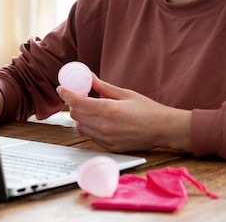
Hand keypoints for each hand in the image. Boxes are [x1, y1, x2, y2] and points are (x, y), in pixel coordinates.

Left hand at [56, 74, 191, 153]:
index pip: (77, 102)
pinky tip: (102, 120)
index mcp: (108, 110)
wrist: (163, 130)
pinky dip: (91, 127)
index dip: (66, 94)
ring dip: (82, 117)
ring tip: (94, 109)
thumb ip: (104, 88)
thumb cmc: (148, 110)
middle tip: (82, 96)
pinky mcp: (109, 147)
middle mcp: (104, 126)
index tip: (61, 88)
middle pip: (75, 115)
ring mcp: (106, 139)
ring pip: (81, 127)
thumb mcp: (126, 94)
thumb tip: (89, 78)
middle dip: (75, 104)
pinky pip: (91, 136)